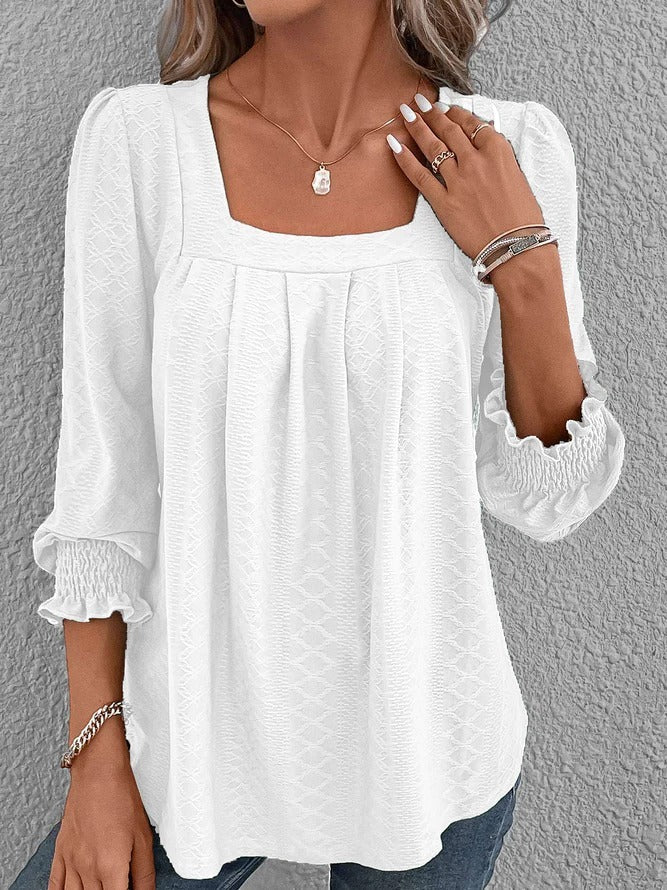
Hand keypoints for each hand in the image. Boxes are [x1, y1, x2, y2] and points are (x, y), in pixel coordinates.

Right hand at [48, 725, 155, 889]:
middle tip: (117, 886)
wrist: (98, 772)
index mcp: (111, 866)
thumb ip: (144, 872)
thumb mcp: (143, 837)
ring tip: (98, 888)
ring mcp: (71, 862)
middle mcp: (88, 868)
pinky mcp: (61, 853)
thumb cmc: (121, 797)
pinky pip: (55, 885)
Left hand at [387, 93, 546, 262]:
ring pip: (433, 146)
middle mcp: (476, 162)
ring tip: (406, 113)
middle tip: (420, 103)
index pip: (473, 123)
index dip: (456, 113)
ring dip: (417, 127)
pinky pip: (419, 176)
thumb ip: (499, 159)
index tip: (446, 108)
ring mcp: (458, 182)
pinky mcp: (443, 203)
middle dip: (433, 113)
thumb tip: (485, 146)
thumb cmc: (523, 219)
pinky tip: (394, 144)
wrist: (517, 247)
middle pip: (449, 130)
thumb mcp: (518, 178)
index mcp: (498, 152)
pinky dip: (405, 159)